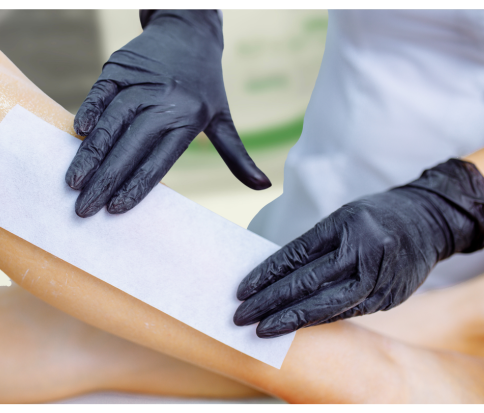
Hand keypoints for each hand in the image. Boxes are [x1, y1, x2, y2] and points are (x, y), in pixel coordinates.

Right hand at [66, 10, 269, 217]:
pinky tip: (77, 134)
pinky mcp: (119, 68)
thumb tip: (264, 187)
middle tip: (83, 209)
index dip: (136, 185)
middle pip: (131, 147)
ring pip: (112, 122)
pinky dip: (89, 111)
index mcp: (188, 119)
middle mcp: (164, 102)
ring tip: (73, 182)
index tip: (116, 209)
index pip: (158, 160)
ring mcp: (140, 83)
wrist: (189, 31)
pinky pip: (100, 93)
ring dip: (90, 154)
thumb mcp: (224, 117)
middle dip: (105, 180)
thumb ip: (237, 156)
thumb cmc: (206, 84)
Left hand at [234, 159, 483, 337]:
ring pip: (327, 305)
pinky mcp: (390, 297)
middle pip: (308, 282)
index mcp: (345, 224)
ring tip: (262, 330)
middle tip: (241, 317)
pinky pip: (347, 313)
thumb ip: (313, 245)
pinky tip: (297, 328)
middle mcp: (363, 250)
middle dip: (270, 303)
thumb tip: (274, 275)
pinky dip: (320, 321)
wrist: (429, 220)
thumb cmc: (374, 216)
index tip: (241, 291)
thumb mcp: (342, 218)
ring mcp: (379, 277)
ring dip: (291, 321)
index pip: (296, 254)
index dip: (266, 275)